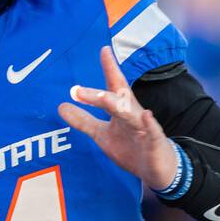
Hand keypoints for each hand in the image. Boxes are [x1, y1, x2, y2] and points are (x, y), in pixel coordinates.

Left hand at [57, 46, 178, 190]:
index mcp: (121, 110)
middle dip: (97, 95)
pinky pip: (153, 133)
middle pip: (116, 100)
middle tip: (76, 90)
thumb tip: (62, 106)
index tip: (103, 50)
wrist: (157, 170)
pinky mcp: (155, 143)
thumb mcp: (102, 135)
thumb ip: (83, 120)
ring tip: (102, 98)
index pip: (114, 86)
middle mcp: (133, 114)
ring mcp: (145, 128)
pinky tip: (147, 116)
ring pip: (131, 114)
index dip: (109, 69)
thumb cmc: (131, 148)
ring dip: (117, 105)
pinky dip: (150, 125)